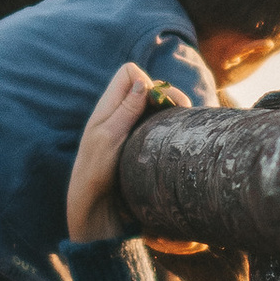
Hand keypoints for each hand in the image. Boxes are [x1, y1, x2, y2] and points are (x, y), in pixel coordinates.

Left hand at [67, 62, 182, 243]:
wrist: (96, 208)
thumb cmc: (95, 173)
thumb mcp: (108, 138)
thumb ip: (125, 109)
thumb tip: (143, 82)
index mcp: (108, 106)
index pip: (129, 72)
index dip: (145, 81)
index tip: (153, 103)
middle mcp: (121, 114)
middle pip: (149, 86)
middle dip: (167, 94)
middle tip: (182, 110)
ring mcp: (134, 129)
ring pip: (159, 106)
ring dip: (172, 111)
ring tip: (184, 123)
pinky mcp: (144, 145)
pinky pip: (161, 126)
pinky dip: (172, 125)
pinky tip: (180, 135)